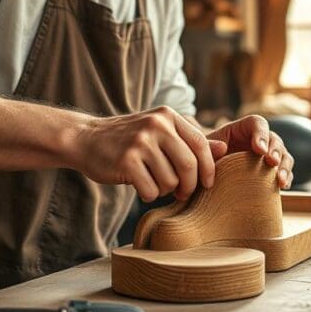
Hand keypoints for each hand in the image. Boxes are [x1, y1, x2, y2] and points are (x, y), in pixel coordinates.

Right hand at [72, 106, 226, 201]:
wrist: (86, 138)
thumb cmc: (129, 139)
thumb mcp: (160, 132)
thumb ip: (189, 140)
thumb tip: (223, 148)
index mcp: (168, 116)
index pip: (201, 144)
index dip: (208, 169)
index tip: (207, 184)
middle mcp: (156, 126)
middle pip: (189, 165)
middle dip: (189, 185)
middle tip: (182, 193)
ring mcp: (140, 142)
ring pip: (170, 180)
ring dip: (166, 190)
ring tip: (154, 183)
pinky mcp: (126, 161)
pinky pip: (151, 190)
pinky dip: (149, 195)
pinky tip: (140, 186)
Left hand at [206, 115, 293, 188]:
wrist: (207, 177)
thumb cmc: (204, 158)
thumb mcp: (202, 150)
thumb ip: (208, 147)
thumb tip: (223, 147)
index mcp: (242, 129)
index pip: (257, 123)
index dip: (261, 134)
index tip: (260, 150)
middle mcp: (258, 140)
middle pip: (274, 138)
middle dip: (275, 150)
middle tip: (272, 162)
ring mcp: (267, 156)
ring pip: (284, 155)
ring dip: (285, 166)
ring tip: (280, 179)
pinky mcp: (271, 171)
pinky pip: (285, 172)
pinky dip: (287, 177)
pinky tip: (283, 186)